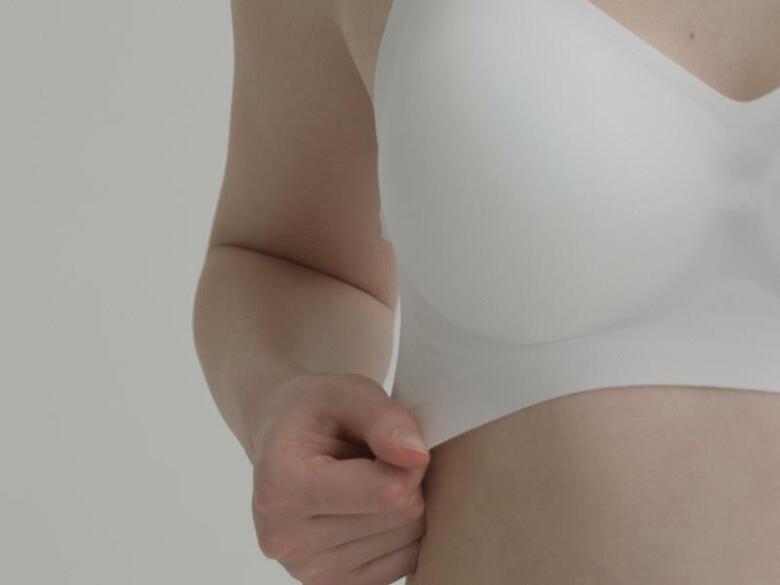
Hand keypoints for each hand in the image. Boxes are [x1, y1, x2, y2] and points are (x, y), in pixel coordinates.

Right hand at [250, 371, 429, 584]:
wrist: (282, 440)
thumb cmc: (316, 411)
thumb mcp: (346, 391)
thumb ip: (383, 418)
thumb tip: (417, 457)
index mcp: (281, 486)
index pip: (387, 491)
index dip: (409, 459)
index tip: (391, 438)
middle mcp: (286, 539)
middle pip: (401, 515)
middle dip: (406, 479)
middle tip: (377, 456)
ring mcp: (308, 571)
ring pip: (409, 540)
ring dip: (404, 504)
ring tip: (367, 479)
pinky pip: (406, 562)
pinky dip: (400, 530)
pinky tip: (371, 506)